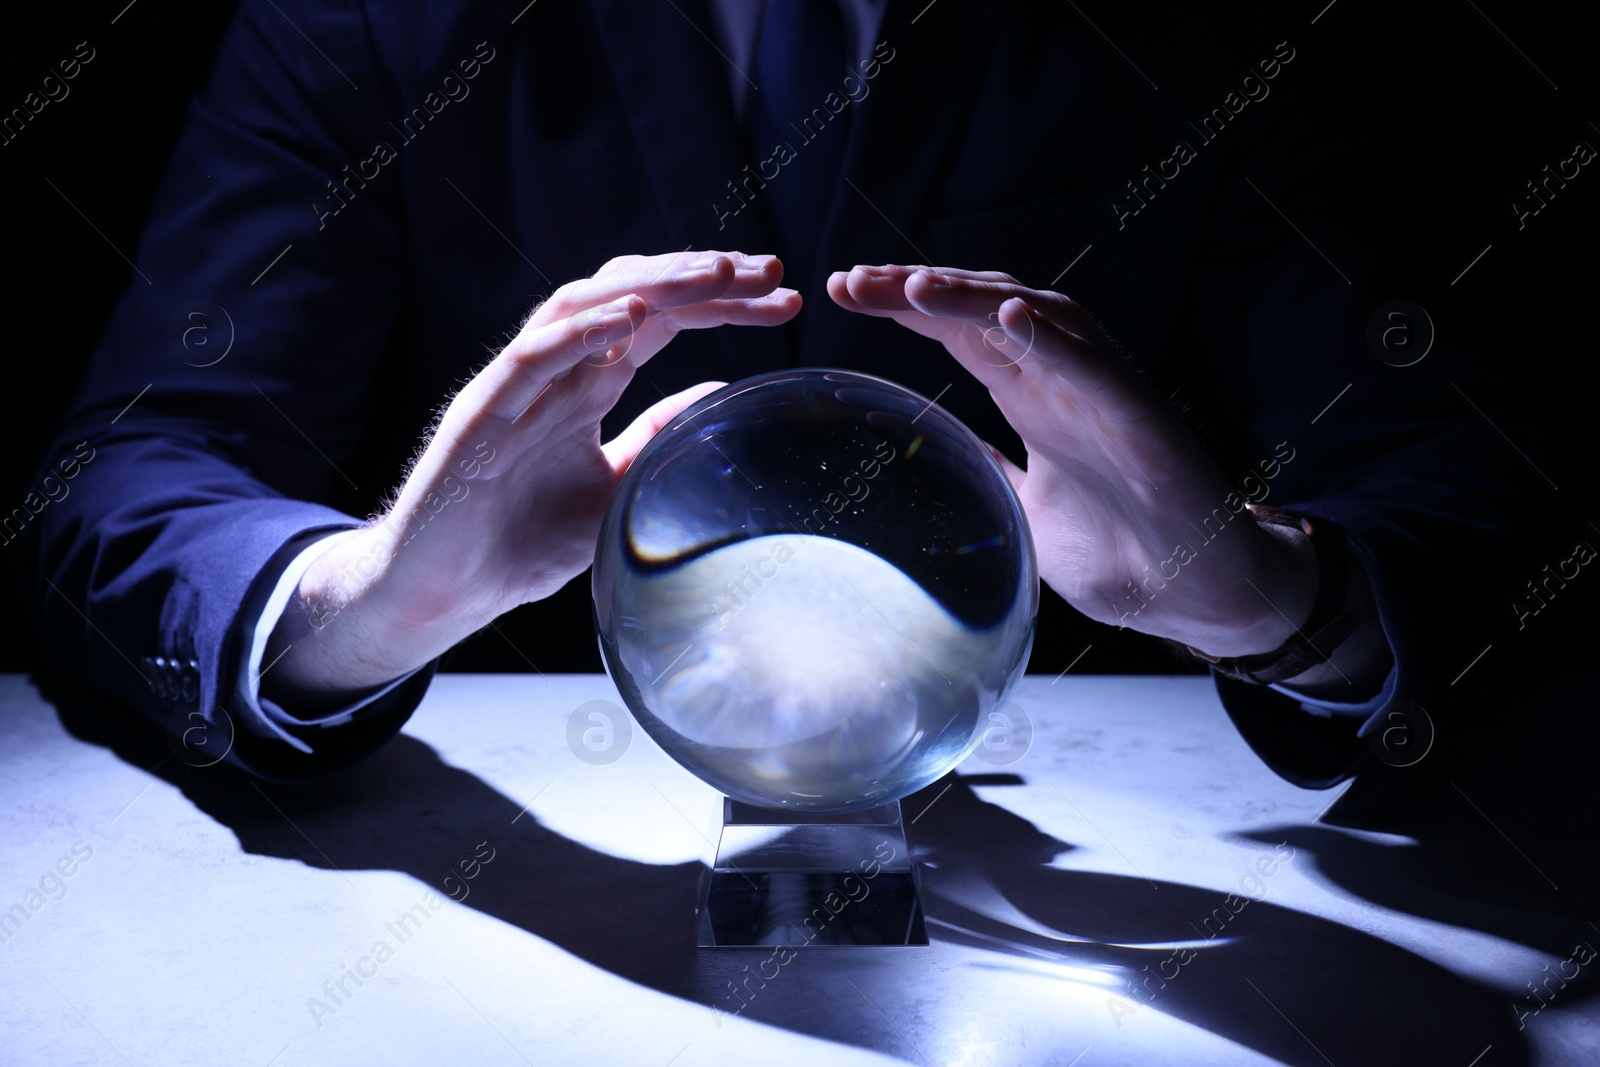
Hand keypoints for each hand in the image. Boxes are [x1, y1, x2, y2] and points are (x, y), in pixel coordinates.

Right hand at [265, 251, 798, 707]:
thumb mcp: (619, 484)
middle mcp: (557, 370)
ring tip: (718, 274)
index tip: (786, 297)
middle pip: (634, 296)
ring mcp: (518, 384)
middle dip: (703, 278)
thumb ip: (661, 436)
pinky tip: (631, 315)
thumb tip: (725, 394)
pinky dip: (581, 331)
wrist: (450, 591)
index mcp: (589, 384)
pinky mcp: (482, 410)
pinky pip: (531, 355)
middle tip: (772, 270)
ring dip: (654, 283)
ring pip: (585, 305)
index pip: (664, 320)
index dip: (723, 303)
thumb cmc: (523, 541)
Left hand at [830, 264, 1388, 691]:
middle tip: (849, 280)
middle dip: (914, 288)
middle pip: (980, 308)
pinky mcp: (1138, 414)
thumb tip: (933, 454)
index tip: (842, 289)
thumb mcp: (1024, 507)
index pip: (958, 332)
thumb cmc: (1121, 549)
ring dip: (971, 296)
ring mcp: (1100, 389)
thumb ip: (985, 469)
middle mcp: (1062, 377)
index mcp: (1032, 396)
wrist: (1195, 590)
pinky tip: (1006, 314)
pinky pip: (1091, 363)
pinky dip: (1049, 337)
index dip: (902, 304)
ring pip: (1031, 317)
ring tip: (910, 287)